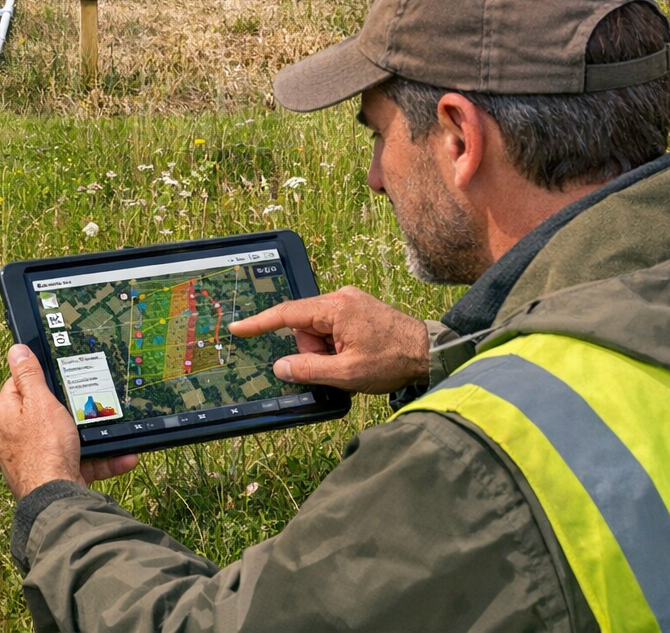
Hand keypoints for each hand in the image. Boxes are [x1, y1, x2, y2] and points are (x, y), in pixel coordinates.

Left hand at [0, 344, 138, 498]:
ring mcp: (30, 457)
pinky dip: (98, 458)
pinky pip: (76, 459)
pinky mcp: (50, 474)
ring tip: (112, 430)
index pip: (18, 385)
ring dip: (90, 436)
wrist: (57, 500)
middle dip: (69, 410)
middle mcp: (11, 435)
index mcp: (3, 413)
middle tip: (87, 405)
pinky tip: (122, 456)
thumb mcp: (40, 402)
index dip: (40, 380)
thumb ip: (28, 375)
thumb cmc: (45, 450)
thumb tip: (16, 350)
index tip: (60, 380)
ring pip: (64, 438)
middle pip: (42, 411)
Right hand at [227, 286, 428, 393]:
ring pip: (317, 329)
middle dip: (312, 350)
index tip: (238, 328)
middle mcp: (340, 297)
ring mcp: (350, 301)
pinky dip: (335, 345)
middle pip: (303, 326)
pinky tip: (355, 355)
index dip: (259, 323)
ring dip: (326, 350)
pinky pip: (331, 327)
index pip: (287, 313)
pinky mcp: (358, 309)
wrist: (431, 353)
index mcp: (336, 307)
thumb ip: (309, 369)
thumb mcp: (347, 372)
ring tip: (353, 362)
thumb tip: (281, 367)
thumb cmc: (394, 360)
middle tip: (337, 366)